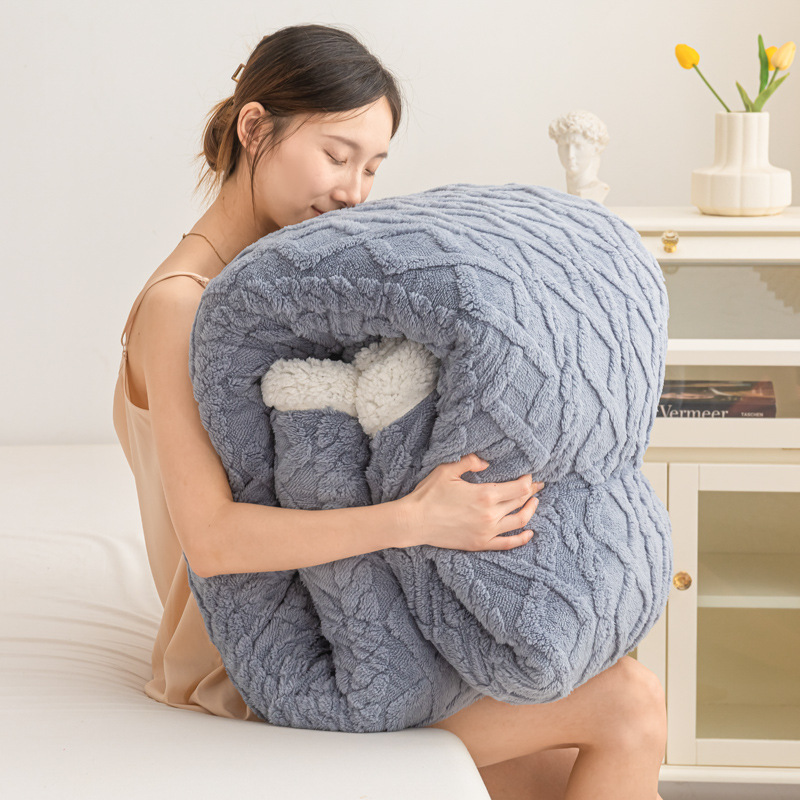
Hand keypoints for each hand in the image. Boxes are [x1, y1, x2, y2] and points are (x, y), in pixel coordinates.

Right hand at [396, 453, 543, 550]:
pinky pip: (508, 543)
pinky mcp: (480, 544)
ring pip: (519, 521)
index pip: (518, 487)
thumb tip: (486, 462)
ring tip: (535, 502)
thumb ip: (470, 462)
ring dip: (531, 511)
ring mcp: (487, 532)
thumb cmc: (429, 494)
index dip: (528, 481)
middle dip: (531, 492)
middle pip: (520, 502)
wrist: (414, 522)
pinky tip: (529, 533)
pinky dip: (522, 538)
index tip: (530, 475)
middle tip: (537, 485)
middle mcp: (490, 515)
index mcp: (485, 494)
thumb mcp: (447, 470)